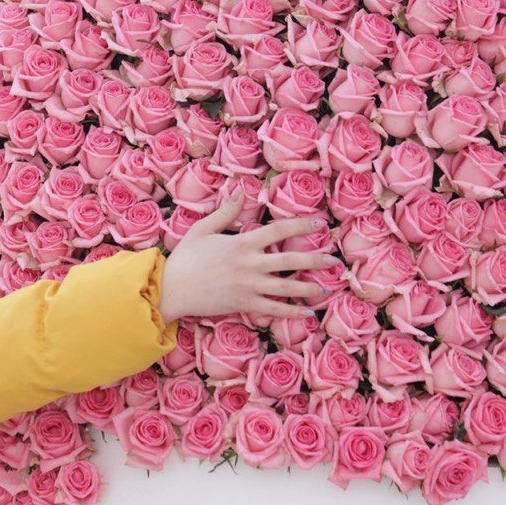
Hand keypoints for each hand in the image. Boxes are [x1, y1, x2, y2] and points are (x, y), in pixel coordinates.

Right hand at [158, 191, 335, 322]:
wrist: (171, 290)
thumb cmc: (185, 259)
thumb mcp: (202, 229)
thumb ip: (225, 212)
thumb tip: (240, 191)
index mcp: (242, 243)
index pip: (279, 230)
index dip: (303, 226)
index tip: (320, 224)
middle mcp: (250, 265)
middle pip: (291, 261)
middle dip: (316, 260)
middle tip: (335, 261)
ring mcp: (249, 287)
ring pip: (287, 288)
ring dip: (310, 287)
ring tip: (326, 287)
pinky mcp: (245, 305)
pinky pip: (274, 310)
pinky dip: (292, 312)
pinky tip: (307, 313)